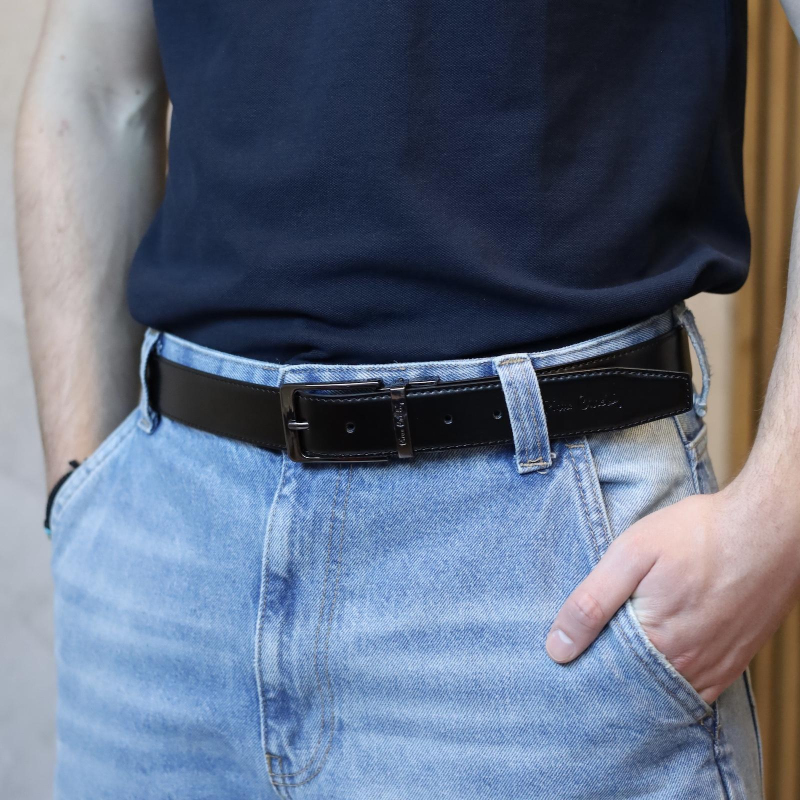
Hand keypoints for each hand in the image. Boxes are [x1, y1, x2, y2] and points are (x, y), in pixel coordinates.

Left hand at [545, 482, 799, 702]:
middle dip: (608, 669)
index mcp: (657, 645)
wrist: (768, 527)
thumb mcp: (631, 555)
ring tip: (621, 643)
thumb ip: (592, 603)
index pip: (604, 676)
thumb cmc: (698, 534)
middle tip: (590, 643)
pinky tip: (658, 651)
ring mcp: (716, 667)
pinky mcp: (735, 660)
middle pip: (633, 685)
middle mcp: (688, 668)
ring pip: (663, 688)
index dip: (582, 662)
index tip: (565, 652)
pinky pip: (696, 687)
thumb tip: (557, 649)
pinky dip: (671, 676)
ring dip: (640, 673)